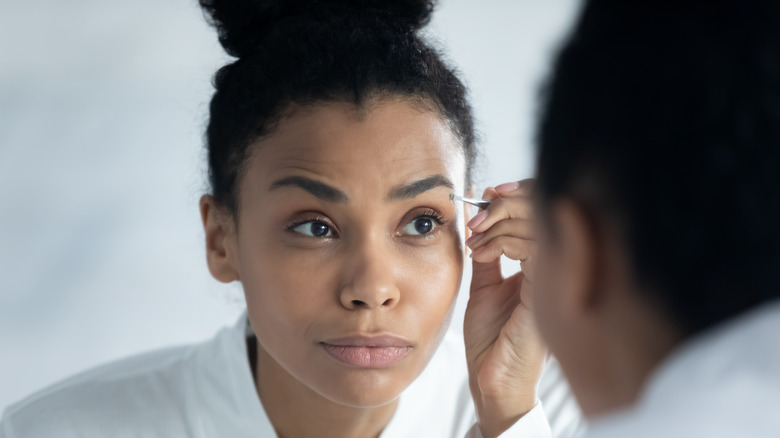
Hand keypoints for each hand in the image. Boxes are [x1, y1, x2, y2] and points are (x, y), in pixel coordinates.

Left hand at [463, 180, 545, 437]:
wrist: (492, 381)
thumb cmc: (493, 342)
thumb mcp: (486, 288)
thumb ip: (488, 257)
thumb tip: (480, 222)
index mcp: (544, 267)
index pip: (543, 215)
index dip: (519, 197)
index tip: (487, 194)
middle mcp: (555, 271)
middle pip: (546, 213)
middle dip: (507, 203)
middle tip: (477, 211)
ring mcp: (554, 281)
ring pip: (541, 226)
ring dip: (501, 221)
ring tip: (474, 234)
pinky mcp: (546, 294)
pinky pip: (535, 250)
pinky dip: (505, 240)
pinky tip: (482, 250)